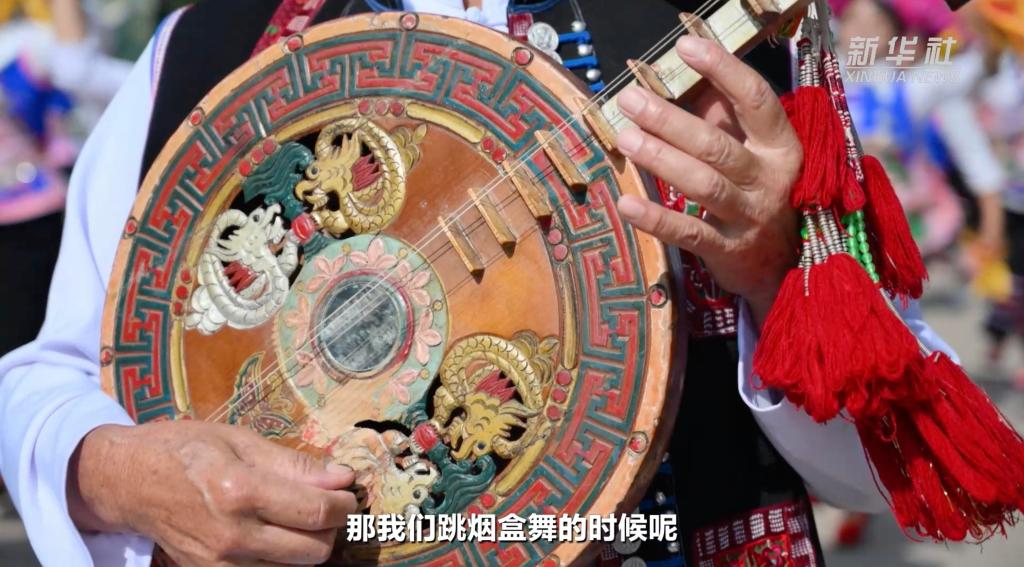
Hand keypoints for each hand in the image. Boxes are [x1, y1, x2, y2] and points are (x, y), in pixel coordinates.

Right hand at [70, 421, 356, 565]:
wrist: (127, 482)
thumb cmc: (184, 450)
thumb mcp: (240, 440)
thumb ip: (294, 464)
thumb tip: (341, 478)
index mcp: (240, 491)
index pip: (316, 512)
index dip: (344, 505)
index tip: (347, 492)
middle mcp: (232, 535)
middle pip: (314, 550)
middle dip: (332, 527)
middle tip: (327, 504)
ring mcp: (219, 563)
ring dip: (310, 546)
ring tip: (300, 518)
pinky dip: (282, 560)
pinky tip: (277, 535)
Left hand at [614, 36, 801, 327]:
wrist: (783, 266)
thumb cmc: (758, 194)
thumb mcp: (754, 152)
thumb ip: (724, 118)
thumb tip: (686, 80)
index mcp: (780, 145)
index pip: (755, 99)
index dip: (723, 69)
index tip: (686, 46)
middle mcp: (769, 179)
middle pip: (718, 145)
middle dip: (671, 120)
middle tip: (630, 99)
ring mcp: (750, 216)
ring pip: (703, 183)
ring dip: (661, 159)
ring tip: (625, 138)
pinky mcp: (728, 249)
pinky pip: (688, 232)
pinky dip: (656, 219)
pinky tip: (627, 202)